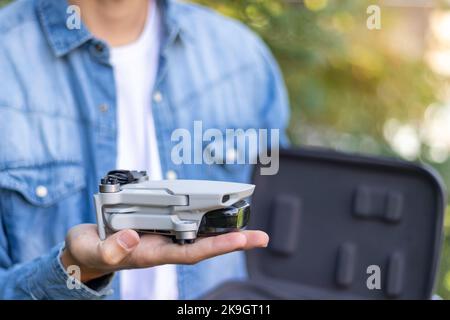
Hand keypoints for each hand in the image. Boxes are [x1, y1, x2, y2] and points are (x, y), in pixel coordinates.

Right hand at [61, 224, 268, 282]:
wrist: (88, 249)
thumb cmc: (91, 251)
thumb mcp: (93, 249)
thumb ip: (110, 248)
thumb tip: (132, 238)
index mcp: (152, 253)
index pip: (191, 252)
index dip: (216, 246)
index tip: (240, 239)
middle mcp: (164, 245)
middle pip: (205, 244)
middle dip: (233, 240)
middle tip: (262, 236)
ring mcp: (163, 236)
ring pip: (200, 232)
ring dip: (225, 228)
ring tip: (251, 225)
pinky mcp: (159, 225)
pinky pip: (187, 220)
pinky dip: (205, 216)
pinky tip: (220, 211)